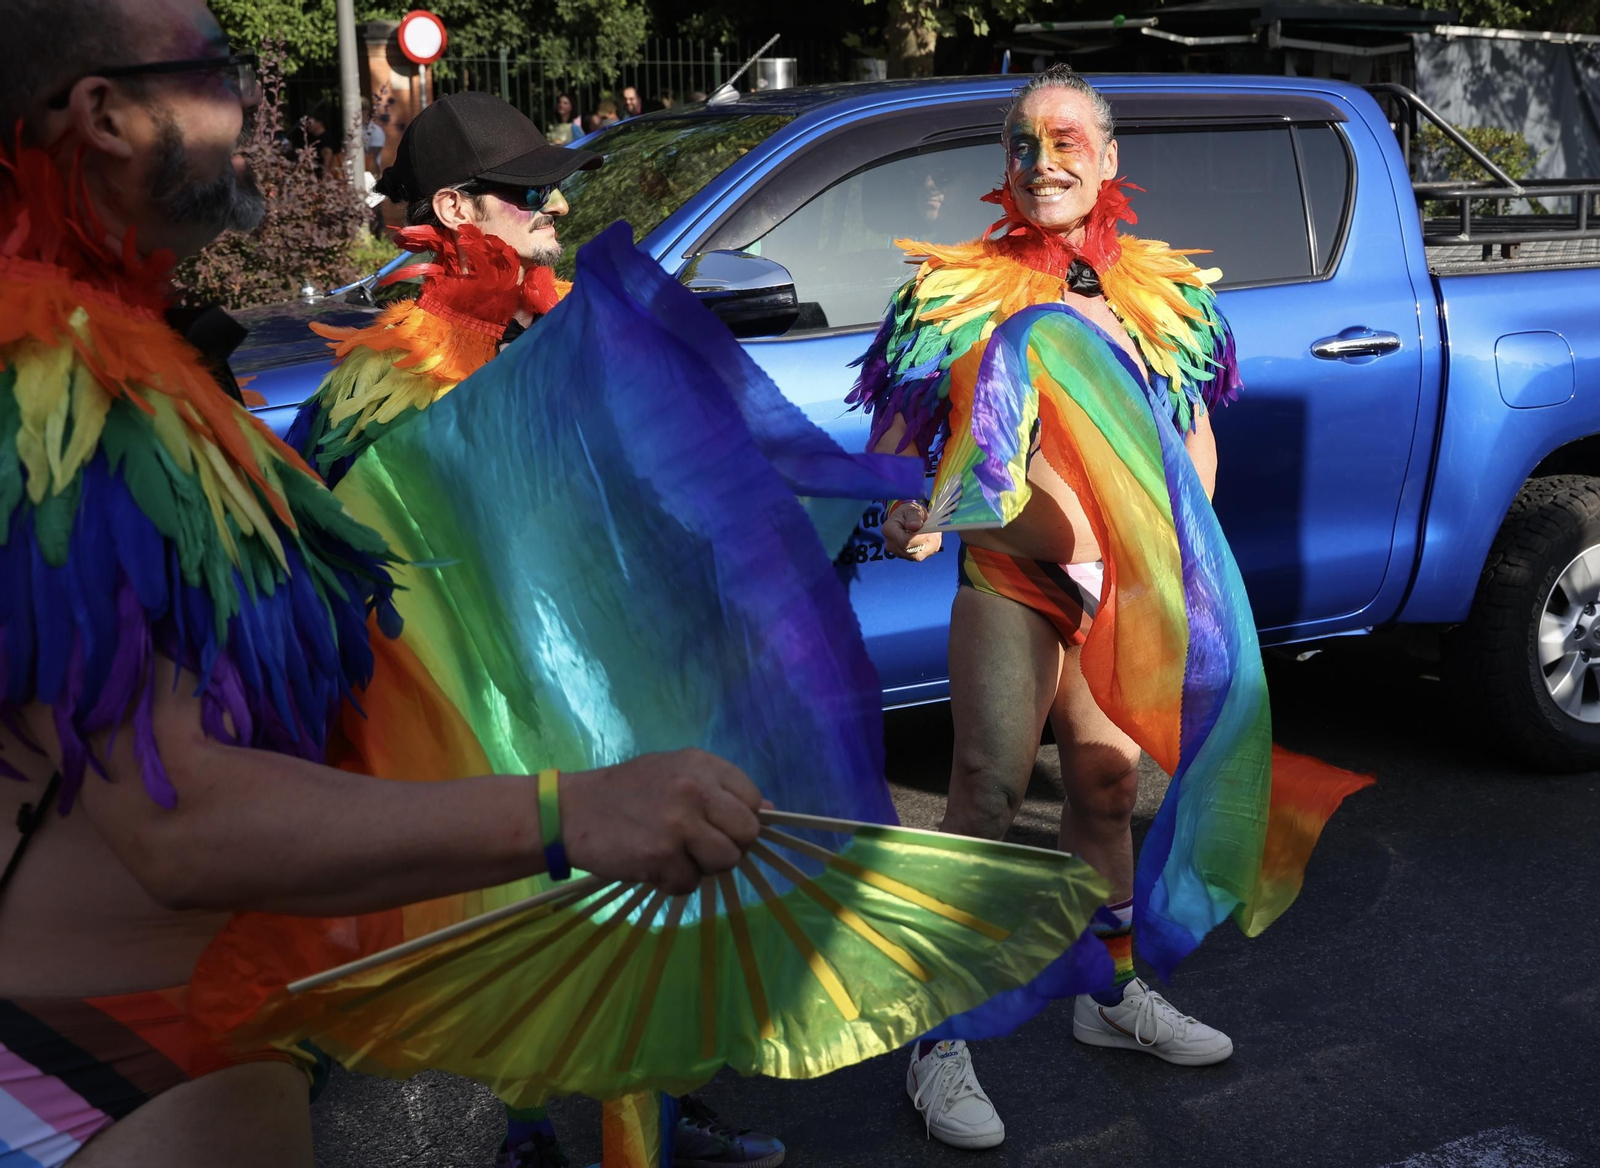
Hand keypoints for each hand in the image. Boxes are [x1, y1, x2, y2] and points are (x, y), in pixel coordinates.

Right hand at [560, 749, 764, 893]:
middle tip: (700, 847)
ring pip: (725, 861)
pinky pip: (690, 884)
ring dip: (703, 868)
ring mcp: (679, 822)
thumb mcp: (675, 773)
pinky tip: (653, 867)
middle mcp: (695, 788)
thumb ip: (719, 789)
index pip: (752, 800)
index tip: (717, 827)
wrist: (570, 810)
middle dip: (729, 847)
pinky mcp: (661, 855)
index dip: (739, 820)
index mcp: (701, 764)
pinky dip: (674, 883)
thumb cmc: (627, 793)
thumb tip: (769, 810)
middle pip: (747, 833)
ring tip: (676, 856)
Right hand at [883, 503, 942, 562]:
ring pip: (920, 555)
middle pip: (912, 551)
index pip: (905, 541)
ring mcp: (900, 554)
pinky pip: (924, 555)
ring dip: (930, 543)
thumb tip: (915, 526)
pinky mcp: (909, 558)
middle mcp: (891, 545)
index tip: (929, 528)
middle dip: (926, 540)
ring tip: (930, 531)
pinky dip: (931, 546)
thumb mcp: (912, 509)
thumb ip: (914, 517)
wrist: (908, 519)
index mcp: (889, 530)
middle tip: (931, 528)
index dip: (920, 537)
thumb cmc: (909, 513)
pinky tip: (929, 537)